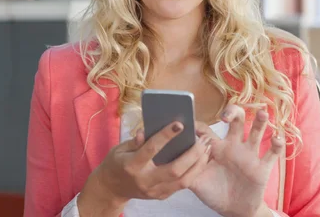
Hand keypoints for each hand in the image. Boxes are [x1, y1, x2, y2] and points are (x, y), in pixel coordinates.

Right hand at [77, 120, 211, 215]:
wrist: (112, 188)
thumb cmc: (116, 163)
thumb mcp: (119, 149)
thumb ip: (135, 141)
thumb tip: (145, 131)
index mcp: (132, 165)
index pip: (151, 149)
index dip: (166, 136)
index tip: (179, 124)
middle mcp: (145, 180)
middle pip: (174, 169)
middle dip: (192, 154)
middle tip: (203, 139)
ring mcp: (154, 191)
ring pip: (182, 180)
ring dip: (198, 164)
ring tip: (207, 149)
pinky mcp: (161, 195)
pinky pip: (181, 185)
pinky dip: (194, 172)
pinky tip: (201, 160)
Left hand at [189, 105, 283, 216]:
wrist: (234, 210)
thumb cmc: (213, 191)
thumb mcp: (195, 181)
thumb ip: (184, 167)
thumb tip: (167, 155)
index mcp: (215, 147)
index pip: (206, 129)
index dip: (199, 125)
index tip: (191, 125)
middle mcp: (233, 145)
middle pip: (235, 120)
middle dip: (233, 112)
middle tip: (226, 116)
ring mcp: (249, 154)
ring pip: (256, 131)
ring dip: (260, 121)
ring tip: (261, 113)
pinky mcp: (262, 167)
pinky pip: (272, 153)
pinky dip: (277, 144)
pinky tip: (277, 138)